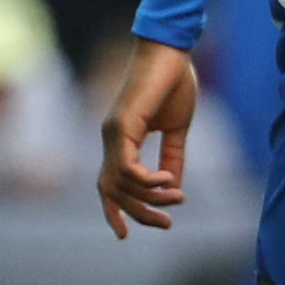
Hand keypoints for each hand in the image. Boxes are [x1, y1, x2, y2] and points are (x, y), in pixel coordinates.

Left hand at [97, 40, 198, 237]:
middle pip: (114, 193)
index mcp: (120, 141)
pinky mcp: (122, 125)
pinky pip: (128, 167)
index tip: (125, 236)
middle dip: (139, 215)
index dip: (113, 212)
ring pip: (121, 184)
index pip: (108, 186)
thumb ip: (173, 158)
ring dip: (149, 199)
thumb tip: (173, 188)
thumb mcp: (176, 129)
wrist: (172, 49)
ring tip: (176, 198)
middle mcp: (111, 140)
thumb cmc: (173, 81)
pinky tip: (167, 182)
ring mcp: (113, 133)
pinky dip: (147, 180)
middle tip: (167, 225)